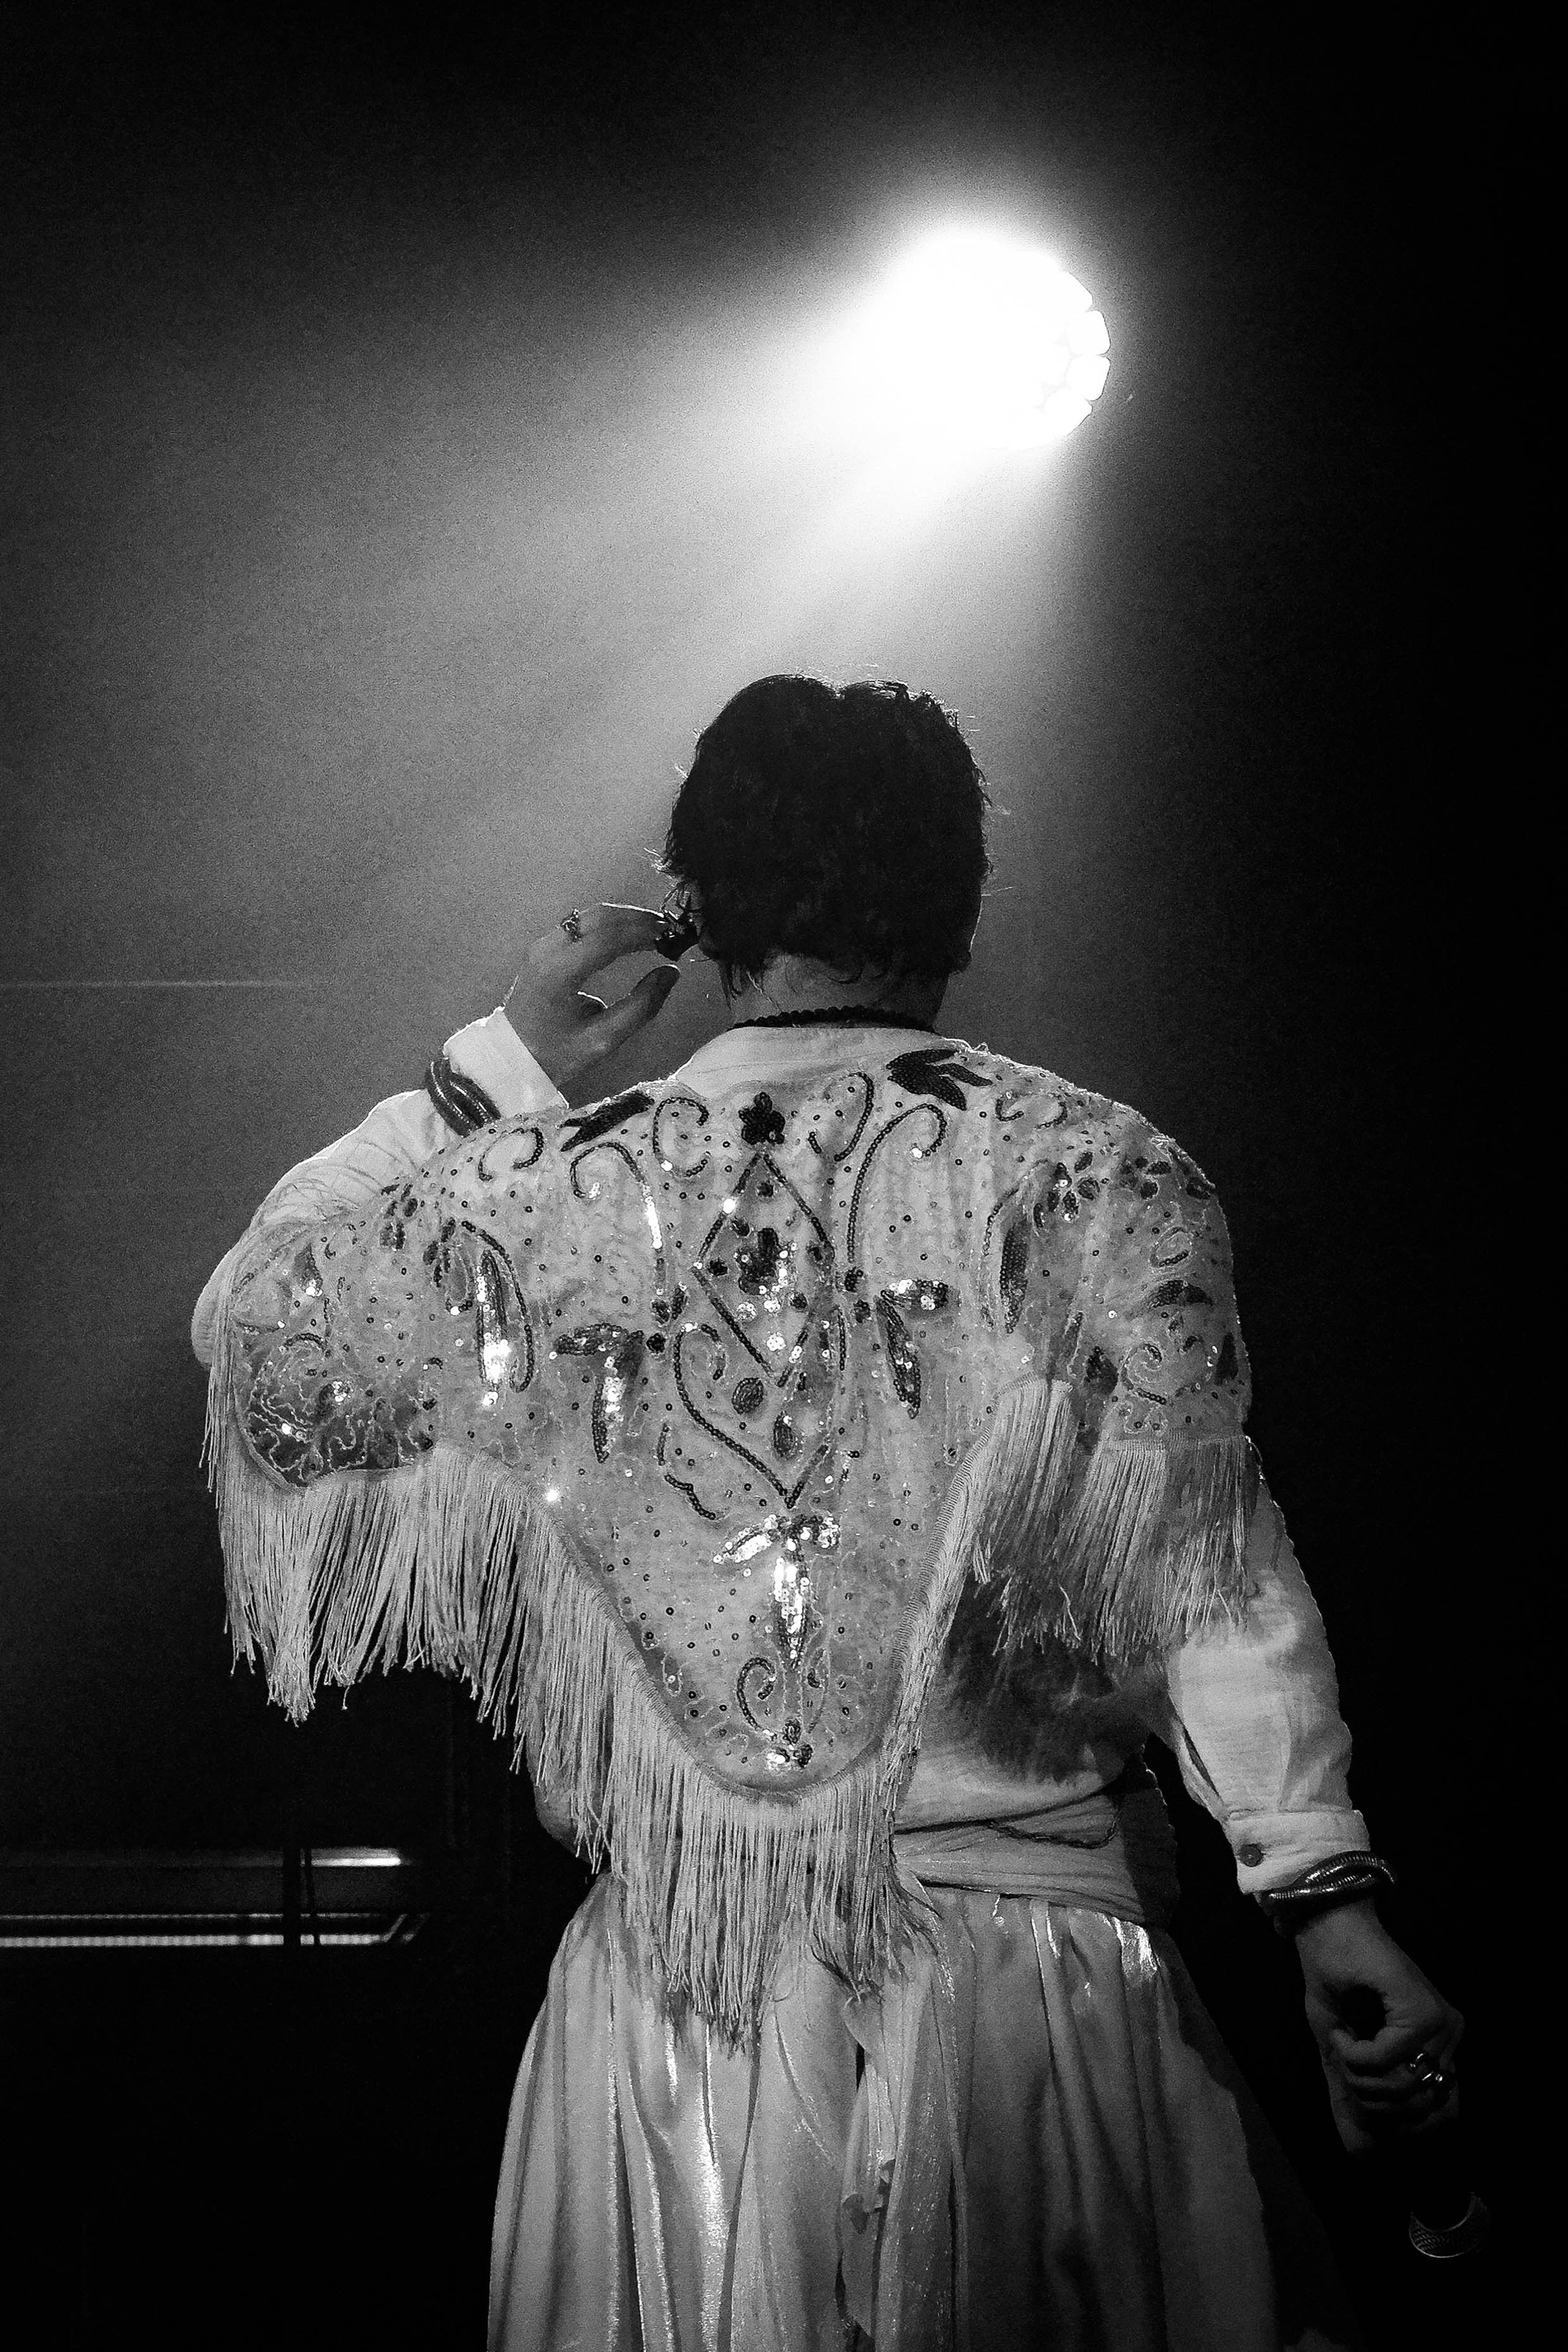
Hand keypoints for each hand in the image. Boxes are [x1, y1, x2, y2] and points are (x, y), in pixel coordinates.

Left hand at [502, 903, 685, 1095]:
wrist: (511, 1058)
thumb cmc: (557, 1054)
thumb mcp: (603, 1039)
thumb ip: (641, 1007)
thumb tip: (670, 973)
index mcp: (559, 973)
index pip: (607, 938)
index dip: (642, 932)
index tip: (670, 937)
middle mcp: (547, 950)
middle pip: (597, 917)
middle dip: (635, 918)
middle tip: (666, 929)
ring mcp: (541, 946)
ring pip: (587, 916)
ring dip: (621, 919)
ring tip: (651, 931)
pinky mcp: (542, 948)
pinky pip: (578, 925)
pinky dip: (606, 925)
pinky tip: (626, 936)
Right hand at [1295, 1897, 1463, 2152]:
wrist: (1326, 1927)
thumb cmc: (1332, 1979)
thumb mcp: (1340, 2051)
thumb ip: (1353, 2096)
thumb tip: (1360, 2155)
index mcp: (1440, 2045)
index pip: (1444, 2115)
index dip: (1403, 2127)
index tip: (1363, 2105)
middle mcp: (1450, 2036)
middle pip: (1418, 2110)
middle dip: (1371, 2103)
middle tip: (1344, 2069)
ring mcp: (1440, 2024)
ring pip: (1403, 2089)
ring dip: (1359, 2078)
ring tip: (1341, 2045)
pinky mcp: (1421, 2011)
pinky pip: (1388, 2060)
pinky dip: (1355, 2055)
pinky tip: (1341, 2032)